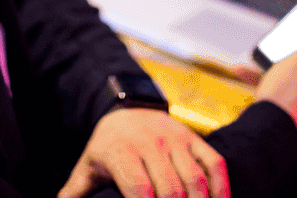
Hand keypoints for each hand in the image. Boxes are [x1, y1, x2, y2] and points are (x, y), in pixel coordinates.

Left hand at [58, 108, 229, 197]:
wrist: (128, 107)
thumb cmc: (107, 146)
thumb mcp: (87, 166)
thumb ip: (75, 193)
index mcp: (122, 152)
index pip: (139, 189)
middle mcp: (151, 144)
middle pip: (171, 189)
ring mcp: (176, 140)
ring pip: (195, 179)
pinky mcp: (194, 139)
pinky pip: (214, 163)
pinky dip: (221, 187)